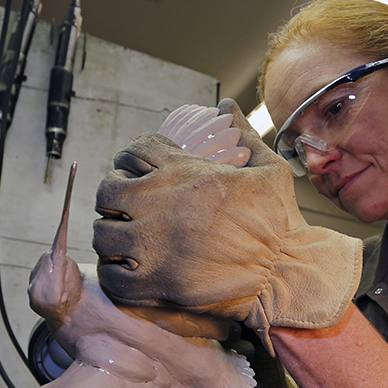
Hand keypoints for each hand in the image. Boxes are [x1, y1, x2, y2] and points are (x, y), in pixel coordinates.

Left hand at [94, 98, 361, 352]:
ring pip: (103, 234)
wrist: (284, 271)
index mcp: (183, 172)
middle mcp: (160, 204)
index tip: (135, 174)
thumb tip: (226, 104)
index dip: (130, 160)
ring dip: (111, 236)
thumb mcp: (269, 168)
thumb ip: (243, 133)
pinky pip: (112, 275)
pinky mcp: (156, 283)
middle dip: (113, 200)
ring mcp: (154, 245)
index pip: (133, 151)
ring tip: (127, 242)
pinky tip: (130, 270)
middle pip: (107, 193)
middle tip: (127, 211)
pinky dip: (115, 272)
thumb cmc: (280, 221)